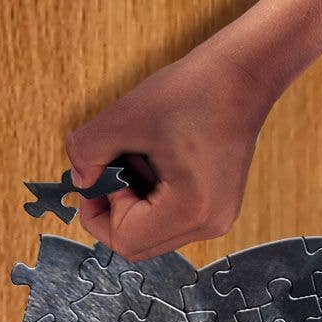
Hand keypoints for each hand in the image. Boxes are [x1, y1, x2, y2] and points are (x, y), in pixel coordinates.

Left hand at [63, 39, 275, 260]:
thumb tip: (78, 180)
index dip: (99, 212)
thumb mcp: (125, 116)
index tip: (100, 174)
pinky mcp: (216, 207)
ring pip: (153, 233)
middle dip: (114, 209)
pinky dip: (152, 197)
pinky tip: (159, 162)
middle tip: (113, 167)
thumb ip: (87, 152)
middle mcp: (209, 224)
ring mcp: (217, 218)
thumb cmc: (195, 90)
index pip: (124, 241)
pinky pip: (170, 219)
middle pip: (138, 245)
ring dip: (133, 202)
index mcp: (191, 209)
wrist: (243, 76)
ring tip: (142, 159)